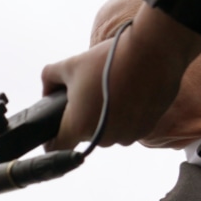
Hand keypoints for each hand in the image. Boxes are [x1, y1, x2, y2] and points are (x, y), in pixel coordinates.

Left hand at [41, 2, 200, 146]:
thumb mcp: (69, 65)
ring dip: (106, 118)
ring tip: (111, 91)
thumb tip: (47, 91)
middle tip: (89, 94)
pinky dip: (126, 115)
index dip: (52, 141)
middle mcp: (103, 138)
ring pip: (108, 132)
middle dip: (83, 118)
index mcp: (79, 125)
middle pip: (85, 135)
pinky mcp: (146, 129)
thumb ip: (49, 79)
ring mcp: (127, 135)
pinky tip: (128, 95)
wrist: (152, 53)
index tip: (53, 132)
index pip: (57, 148)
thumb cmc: (109, 60)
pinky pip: (129, 127)